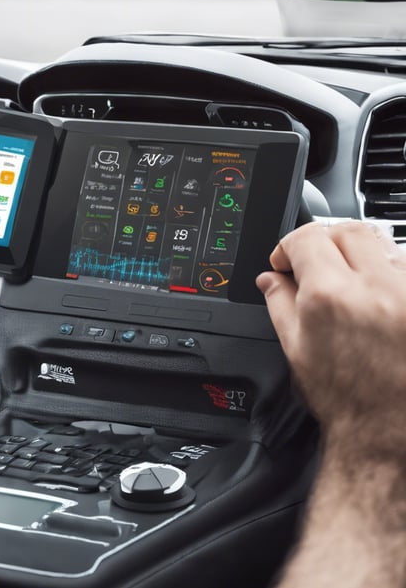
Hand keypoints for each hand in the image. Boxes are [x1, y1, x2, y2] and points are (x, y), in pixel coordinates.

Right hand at [256, 221, 405, 465]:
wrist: (392, 433)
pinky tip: (379, 301)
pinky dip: (387, 275)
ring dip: (359, 255)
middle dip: (324, 241)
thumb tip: (271, 278)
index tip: (286, 262)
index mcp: (331, 297)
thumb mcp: (297, 349)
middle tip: (315, 265)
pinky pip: (403, 269)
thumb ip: (279, 302)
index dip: (288, 246)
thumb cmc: (348, 401)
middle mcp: (376, 289)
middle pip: (347, 230)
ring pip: (381, 245)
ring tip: (351, 285)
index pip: (307, 237)